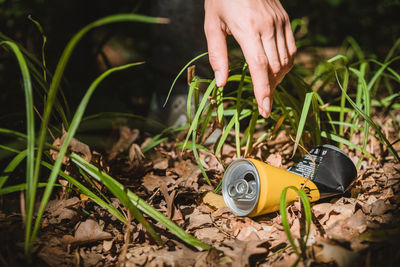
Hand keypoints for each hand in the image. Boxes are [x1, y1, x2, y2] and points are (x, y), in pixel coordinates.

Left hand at [204, 0, 295, 117]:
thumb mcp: (212, 25)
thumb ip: (217, 55)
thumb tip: (221, 83)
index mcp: (247, 29)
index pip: (260, 67)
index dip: (263, 91)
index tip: (265, 110)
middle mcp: (267, 26)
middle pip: (275, 67)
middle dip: (269, 89)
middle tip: (262, 102)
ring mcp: (280, 22)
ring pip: (286, 60)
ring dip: (278, 78)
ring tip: (267, 87)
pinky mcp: (285, 19)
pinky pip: (292, 48)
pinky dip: (286, 64)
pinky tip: (276, 70)